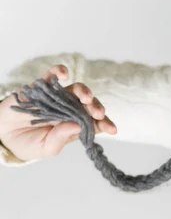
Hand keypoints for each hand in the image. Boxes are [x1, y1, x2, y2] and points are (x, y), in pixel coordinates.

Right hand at [0, 64, 116, 160]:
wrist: (3, 134)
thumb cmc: (28, 143)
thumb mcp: (46, 147)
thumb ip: (60, 138)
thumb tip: (77, 126)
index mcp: (75, 125)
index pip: (95, 122)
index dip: (105, 124)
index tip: (112, 129)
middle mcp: (70, 110)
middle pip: (88, 104)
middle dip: (96, 107)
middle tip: (98, 113)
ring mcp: (57, 97)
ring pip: (75, 89)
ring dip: (83, 91)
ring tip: (85, 97)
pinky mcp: (41, 87)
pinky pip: (52, 75)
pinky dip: (59, 71)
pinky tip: (64, 74)